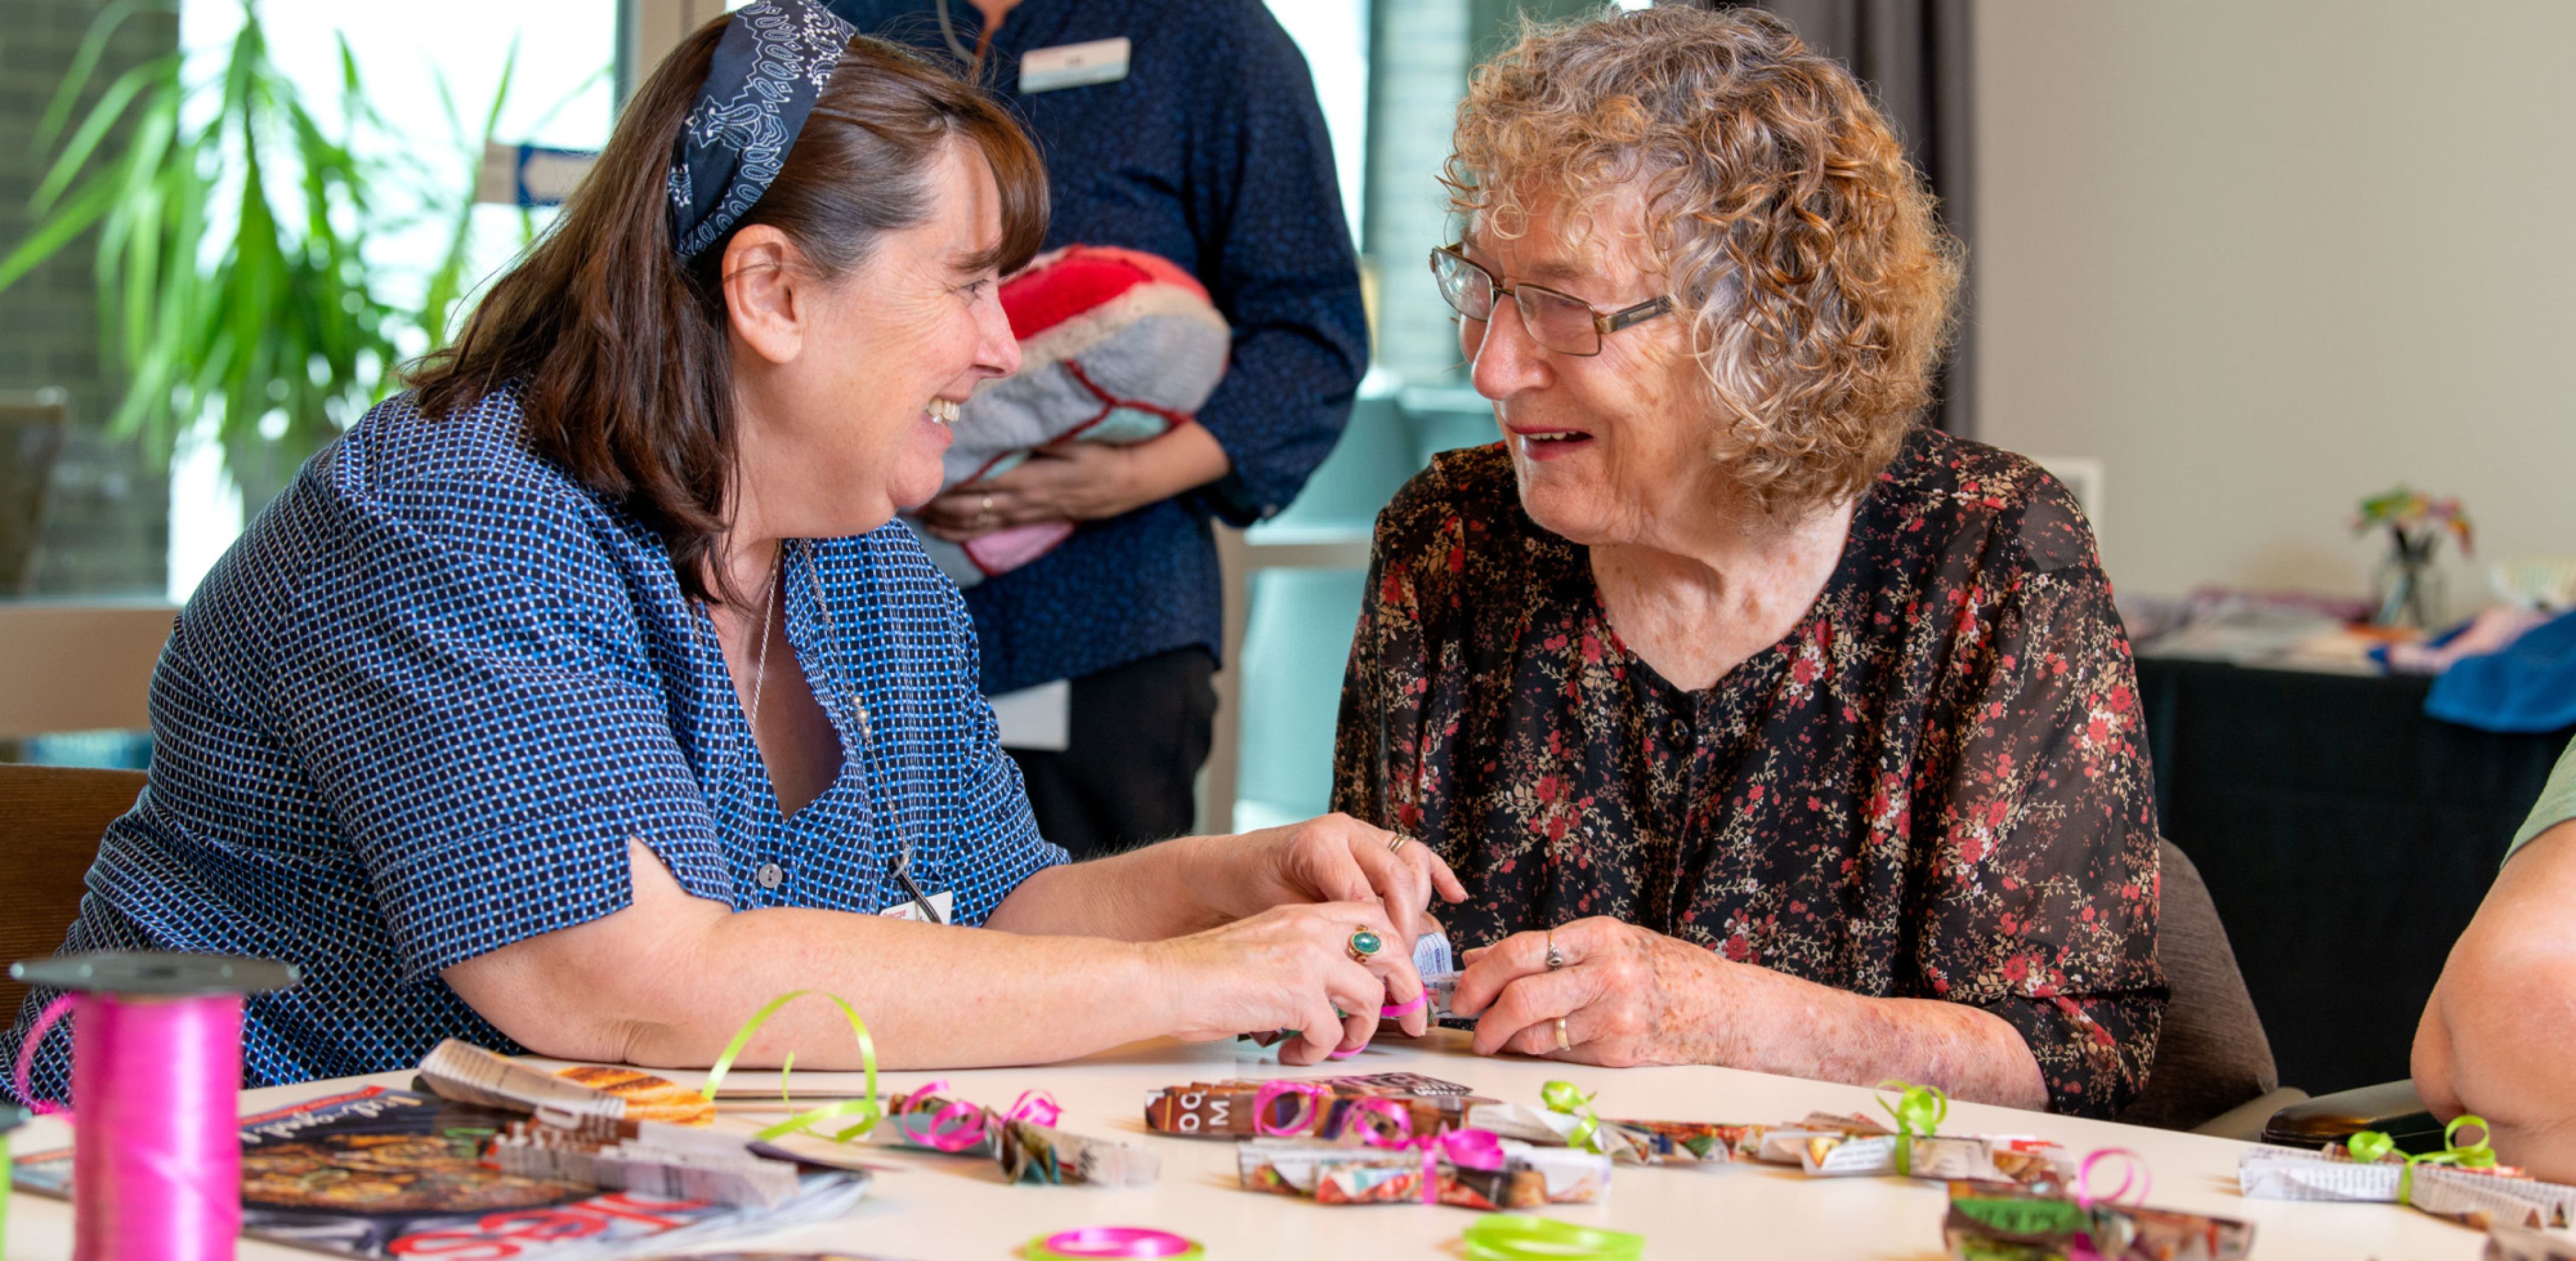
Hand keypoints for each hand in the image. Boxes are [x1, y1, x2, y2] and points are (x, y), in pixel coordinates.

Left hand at [916, 442, 1140, 540]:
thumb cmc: (1104, 450)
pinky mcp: (1032, 516)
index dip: (949, 480)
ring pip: (976, 521)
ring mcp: (1028, 512)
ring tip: (912, 512)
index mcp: (1033, 478)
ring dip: (944, 518)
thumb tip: (999, 425)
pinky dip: (962, 529)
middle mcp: (1025, 500)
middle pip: (970, 506)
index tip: (922, 470)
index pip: (980, 480)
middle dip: (937, 502)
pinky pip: (990, 527)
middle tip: (904, 493)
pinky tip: (939, 529)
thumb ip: (1036, 432)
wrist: (1132, 479)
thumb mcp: (1074, 437)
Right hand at [1146, 901, 1427, 1064]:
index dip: (1396, 954)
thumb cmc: (1206, 973)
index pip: (1374, 920)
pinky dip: (1320, 1051)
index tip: (1401, 987)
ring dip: (1360, 1031)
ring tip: (1335, 1045)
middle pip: (1391, 951)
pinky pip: (1333, 1033)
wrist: (1166, 980)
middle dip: (1408, 991)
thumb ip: (1308, 957)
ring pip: (1370, 997)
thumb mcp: (1267, 947)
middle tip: (1413, 1022)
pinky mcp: (1297, 994)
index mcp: (1305, 914)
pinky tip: (1293, 1053)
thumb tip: (1347, 994)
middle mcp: (1312, 929)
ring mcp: (1308, 959)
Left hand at [1216, 813, 1466, 952]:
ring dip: (1420, 904)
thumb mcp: (1282, 914)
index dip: (1381, 935)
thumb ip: (1327, 928)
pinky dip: (1437, 875)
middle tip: (1403, 961)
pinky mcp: (1371, 838)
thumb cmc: (1252, 890)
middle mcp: (1345, 831)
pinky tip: (1455, 896)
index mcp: (1319, 845)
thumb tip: (1366, 961)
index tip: (1385, 968)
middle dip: (1406, 924)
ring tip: (1411, 941)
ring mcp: (1361, 831)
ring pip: (1411, 862)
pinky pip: (1414, 852)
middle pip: (1397, 876)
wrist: (1233, 865)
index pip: (1366, 894)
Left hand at [1451, 916, 1758, 1067]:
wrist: (1725, 1009)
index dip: (1480, 974)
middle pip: (1519, 997)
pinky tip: (1535, 1045)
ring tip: (1495, 1038)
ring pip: (1534, 1034)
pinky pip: (1558, 1054)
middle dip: (1480, 1015)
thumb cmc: (1664, 969)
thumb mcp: (1609, 942)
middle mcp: (1606, 975)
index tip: (1463, 991)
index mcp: (1599, 936)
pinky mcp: (1617, 1053)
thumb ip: (1547, 950)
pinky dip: (1538, 1051)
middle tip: (1468, 1023)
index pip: (1520, 951)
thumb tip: (1480, 958)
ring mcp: (1612, 1018)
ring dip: (1504, 1040)